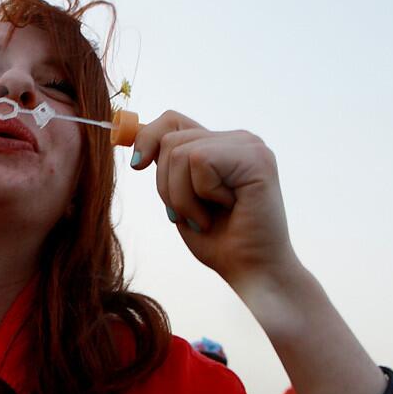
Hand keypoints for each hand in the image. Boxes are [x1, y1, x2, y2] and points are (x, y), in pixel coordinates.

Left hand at [131, 111, 298, 286]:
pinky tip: (227, 210)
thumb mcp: (181, 198)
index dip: (146, 138)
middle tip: (193, 216)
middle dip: (166, 185)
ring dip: (183, 197)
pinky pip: (199, 161)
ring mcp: (250, 145)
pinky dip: (200, 195)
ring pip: (180, 152)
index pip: (172, 120)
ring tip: (208, 217)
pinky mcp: (256, 158)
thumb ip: (168, 166)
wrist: (253, 273)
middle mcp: (239, 139)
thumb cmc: (219, 241)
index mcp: (222, 145)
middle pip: (169, 138)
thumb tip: (136, 143)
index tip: (138, 166)